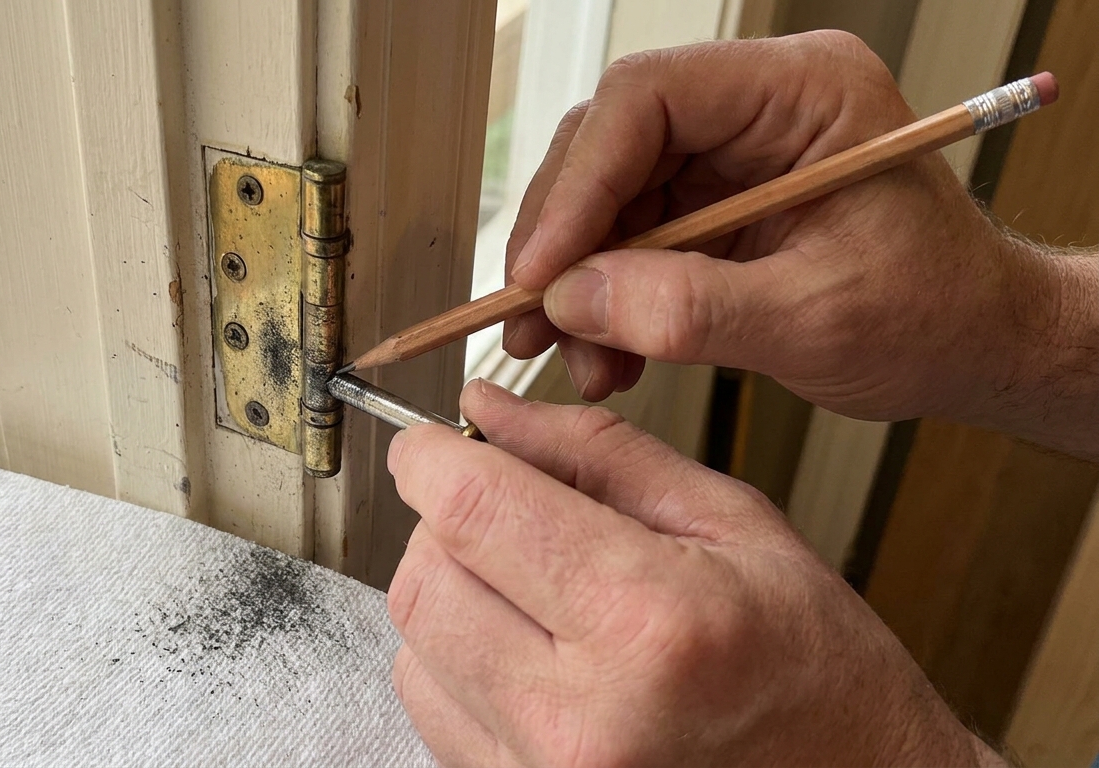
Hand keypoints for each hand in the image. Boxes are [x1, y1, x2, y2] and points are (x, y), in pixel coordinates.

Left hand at [386, 380, 1000, 766]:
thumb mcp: (734, 525)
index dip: (431, 457)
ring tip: (536, 592)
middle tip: (505, 511)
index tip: (434, 443)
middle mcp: (583, 715)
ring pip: (414, 646)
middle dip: (445, 523)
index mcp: (648, 620)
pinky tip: (532, 653)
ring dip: (453, 594)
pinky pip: (432, 708)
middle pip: (424, 578)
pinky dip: (461, 661)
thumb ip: (598, 453)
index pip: (470, 509)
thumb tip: (487, 410)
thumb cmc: (815, 669)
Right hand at [503, 31, 1058, 426]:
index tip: (542, 271)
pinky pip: (628, 241)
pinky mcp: (711, 205)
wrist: (971, 344)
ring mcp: (728, 155)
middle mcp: (755, 107)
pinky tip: (605, 355)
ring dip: (577, 284)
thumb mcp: (815, 319)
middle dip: (564, 242)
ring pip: (606, 199)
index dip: (579, 183)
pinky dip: (605, 303)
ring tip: (574, 358)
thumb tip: (572, 298)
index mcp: (802, 91)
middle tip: (532, 321)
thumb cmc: (934, 314)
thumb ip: (691, 308)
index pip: (650, 99)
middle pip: (610, 146)